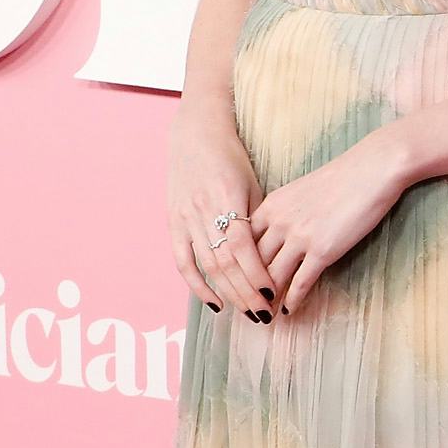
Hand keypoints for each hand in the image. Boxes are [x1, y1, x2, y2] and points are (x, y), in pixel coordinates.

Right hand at [168, 105, 278, 322]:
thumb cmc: (231, 158)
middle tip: (264, 313)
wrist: (194, 133)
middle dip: (246, 293)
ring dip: (227, 294)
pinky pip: (183, 261)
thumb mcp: (253, 184)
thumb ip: (259, 219)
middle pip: (225, 264)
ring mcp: (185, 218)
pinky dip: (197, 285)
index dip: (257, 275)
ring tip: (245, 313)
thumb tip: (272, 256)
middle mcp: (204, 211)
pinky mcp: (173, 223)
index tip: (274, 294)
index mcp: (228, 199)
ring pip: (207, 266)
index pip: (244, 249)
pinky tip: (215, 303)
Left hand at [247, 133, 416, 318]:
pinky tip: (289, 311)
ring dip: (266, 300)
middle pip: (252, 264)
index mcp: (270, 206)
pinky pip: (300, 282)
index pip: (242, 243)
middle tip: (244, 306)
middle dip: (246, 289)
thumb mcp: (300, 191)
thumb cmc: (342, 178)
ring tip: (263, 315)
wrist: (372, 169)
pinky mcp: (322, 250)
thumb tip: (278, 234)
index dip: (236, 266)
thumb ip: (283, 213)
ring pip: (272, 277)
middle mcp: (278, 222)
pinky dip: (292, 300)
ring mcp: (299, 237)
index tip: (234, 282)